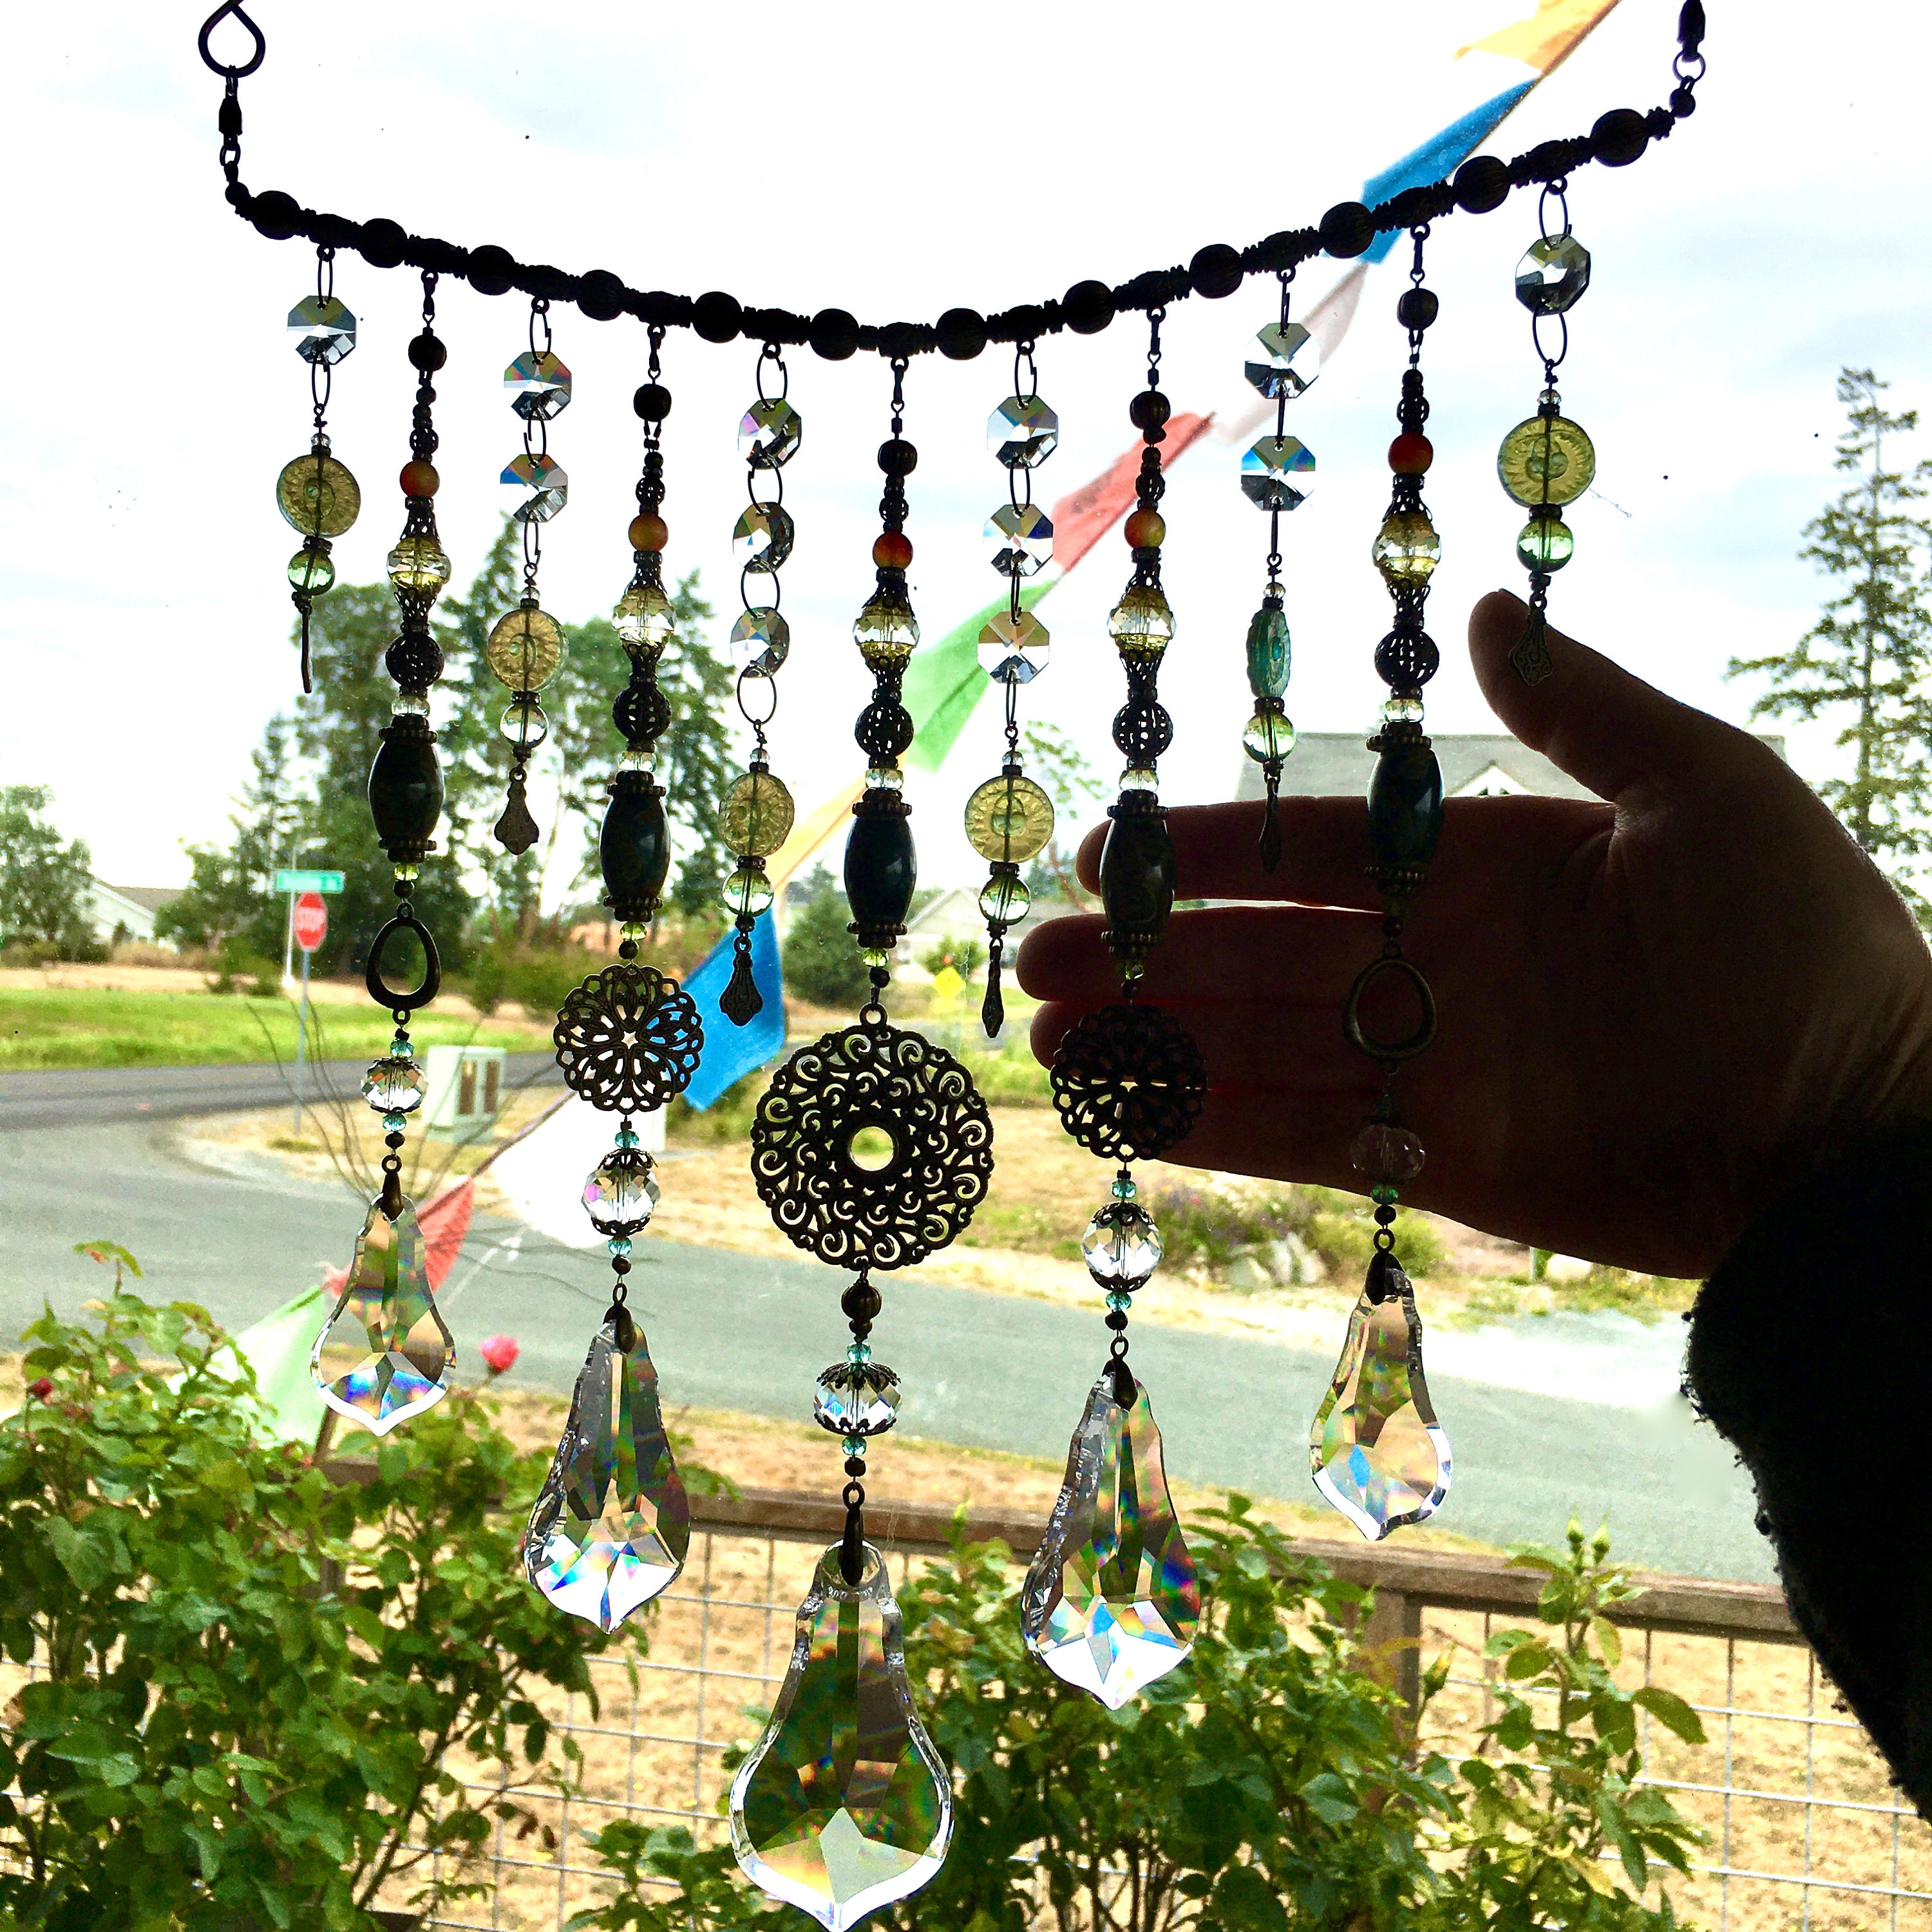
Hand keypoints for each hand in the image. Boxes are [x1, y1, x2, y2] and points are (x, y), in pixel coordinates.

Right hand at [1018, 590, 1931, 1277]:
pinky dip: (1212, 1128)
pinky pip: (1305, 1140)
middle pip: (1259, 957)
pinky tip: (1123, 1116)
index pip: (1314, 852)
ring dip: (1155, 1046)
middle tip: (1038, 961)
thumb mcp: (1704, 788)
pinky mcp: (1441, 1161)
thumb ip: (1582, 707)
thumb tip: (1487, 609)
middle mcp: (1439, 963)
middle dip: (1149, 959)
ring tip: (1046, 1043)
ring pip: (1260, 1049)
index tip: (1110, 850)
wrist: (1866, 1131)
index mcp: (1487, 864)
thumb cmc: (1805, 944)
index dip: (1210, 853)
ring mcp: (1432, 1066)